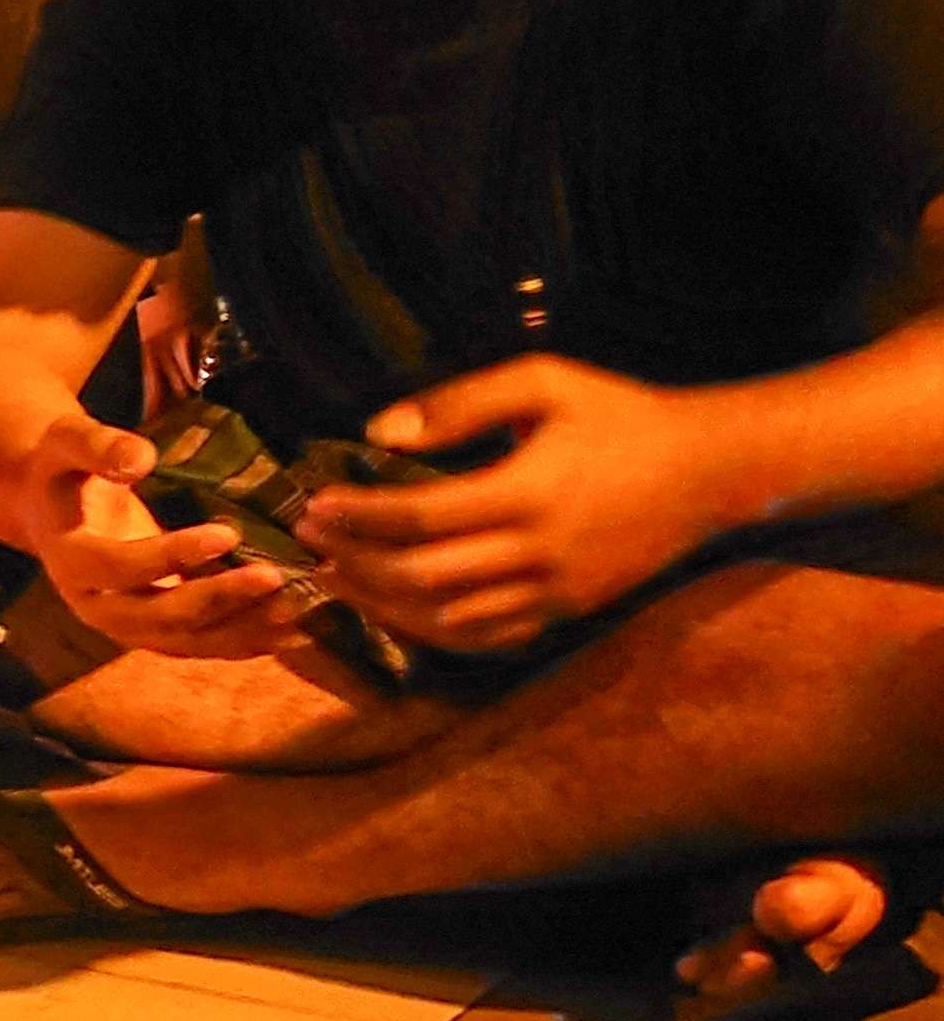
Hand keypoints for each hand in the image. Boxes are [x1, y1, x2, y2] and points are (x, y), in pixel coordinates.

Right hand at [22, 407, 304, 659]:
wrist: (53, 510)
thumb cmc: (62, 469)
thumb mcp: (65, 445)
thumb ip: (96, 446)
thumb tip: (141, 458)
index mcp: (69, 562)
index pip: (122, 568)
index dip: (174, 554)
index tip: (228, 532)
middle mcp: (96, 608)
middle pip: (160, 617)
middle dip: (219, 600)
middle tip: (273, 577)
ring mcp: (127, 628)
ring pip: (189, 641)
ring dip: (243, 629)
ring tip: (296, 608)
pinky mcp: (155, 634)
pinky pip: (202, 645)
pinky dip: (247, 642)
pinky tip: (292, 631)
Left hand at [301, 356, 728, 653]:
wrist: (710, 470)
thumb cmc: (620, 414)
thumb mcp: (543, 382)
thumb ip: (459, 403)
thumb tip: (379, 430)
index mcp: (527, 494)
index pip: (418, 517)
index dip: (358, 515)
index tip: (314, 503)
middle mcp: (539, 555)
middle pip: (423, 575)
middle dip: (356, 561)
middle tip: (310, 540)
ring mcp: (556, 593)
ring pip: (450, 619)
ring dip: (383, 602)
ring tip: (337, 576)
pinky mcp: (569, 612)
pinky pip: (489, 638)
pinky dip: (434, 630)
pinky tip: (397, 609)